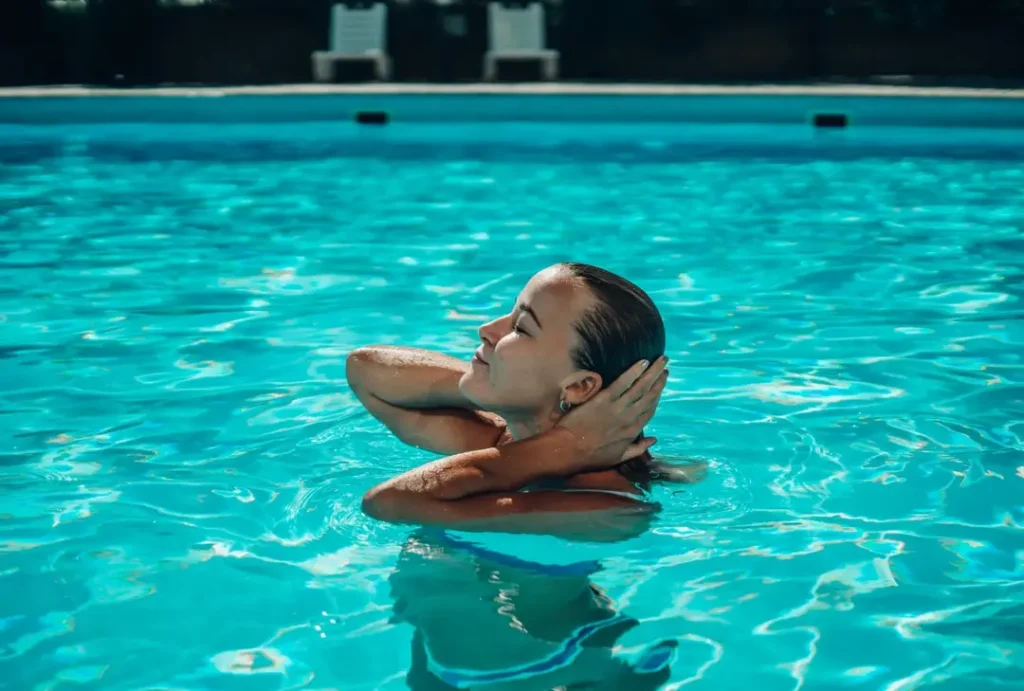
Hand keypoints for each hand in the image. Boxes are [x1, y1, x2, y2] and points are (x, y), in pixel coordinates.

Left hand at [556, 356, 668, 472]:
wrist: (569, 450)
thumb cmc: (591, 456)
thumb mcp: (619, 458)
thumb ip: (638, 449)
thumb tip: (654, 440)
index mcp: (633, 431)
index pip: (650, 410)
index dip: (658, 396)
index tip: (661, 385)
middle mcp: (630, 417)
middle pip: (650, 396)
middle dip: (659, 380)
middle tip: (665, 367)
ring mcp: (618, 407)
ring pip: (641, 386)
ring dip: (652, 372)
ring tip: (661, 360)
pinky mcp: (605, 399)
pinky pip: (623, 382)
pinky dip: (634, 371)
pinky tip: (643, 362)